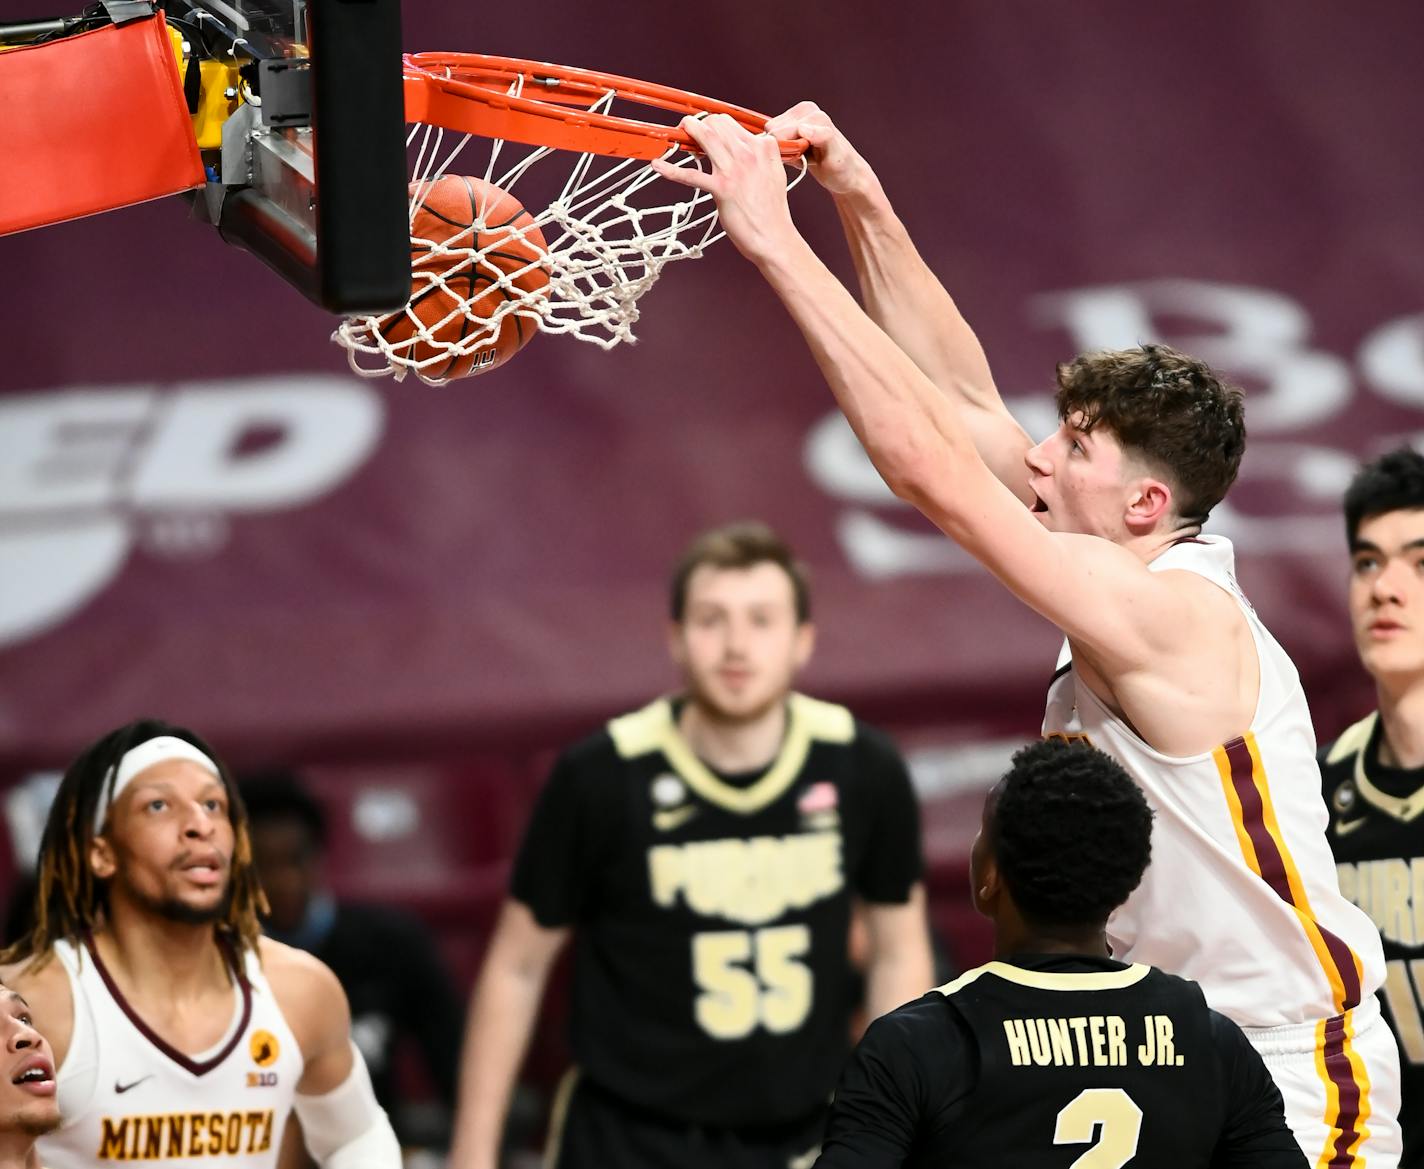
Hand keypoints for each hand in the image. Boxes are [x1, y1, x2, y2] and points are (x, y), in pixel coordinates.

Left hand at [651, 114, 800, 265]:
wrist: (773, 237)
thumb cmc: (772, 211)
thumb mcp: (775, 173)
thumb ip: (763, 157)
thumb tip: (751, 147)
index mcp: (764, 148)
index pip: (734, 123)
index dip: (717, 126)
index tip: (709, 133)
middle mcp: (749, 154)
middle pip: (718, 123)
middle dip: (701, 124)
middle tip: (691, 131)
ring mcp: (734, 170)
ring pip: (706, 136)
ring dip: (689, 129)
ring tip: (680, 131)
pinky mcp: (721, 189)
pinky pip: (691, 175)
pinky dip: (671, 170)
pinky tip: (658, 165)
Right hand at [764, 101, 871, 197]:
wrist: (846, 173)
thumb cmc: (841, 168)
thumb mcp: (835, 157)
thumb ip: (823, 138)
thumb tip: (804, 128)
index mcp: (814, 116)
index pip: (779, 132)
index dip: (785, 151)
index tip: (801, 160)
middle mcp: (806, 110)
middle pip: (772, 131)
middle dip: (784, 149)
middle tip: (802, 159)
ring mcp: (797, 114)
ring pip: (769, 134)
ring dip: (783, 149)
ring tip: (803, 156)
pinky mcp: (791, 122)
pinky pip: (772, 136)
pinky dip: (783, 149)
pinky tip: (799, 154)